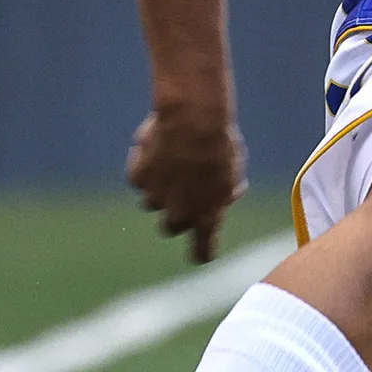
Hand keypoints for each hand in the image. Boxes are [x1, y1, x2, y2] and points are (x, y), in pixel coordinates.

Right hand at [128, 94, 247, 261]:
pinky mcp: (137, 178)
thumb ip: (225, 190)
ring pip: (153, 201)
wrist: (194, 119)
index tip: (201, 248)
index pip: (201, 252)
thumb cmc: (220, 142)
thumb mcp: (234, 170)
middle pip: (171, 227)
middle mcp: (178, 214)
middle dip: (176, 212)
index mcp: (207, 217)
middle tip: (184, 190)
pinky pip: (139, 177)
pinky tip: (155, 145)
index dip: (201, 252)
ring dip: (161, 187)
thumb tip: (225, 196)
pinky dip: (144, 165)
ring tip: (173, 158)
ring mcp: (155, 197)